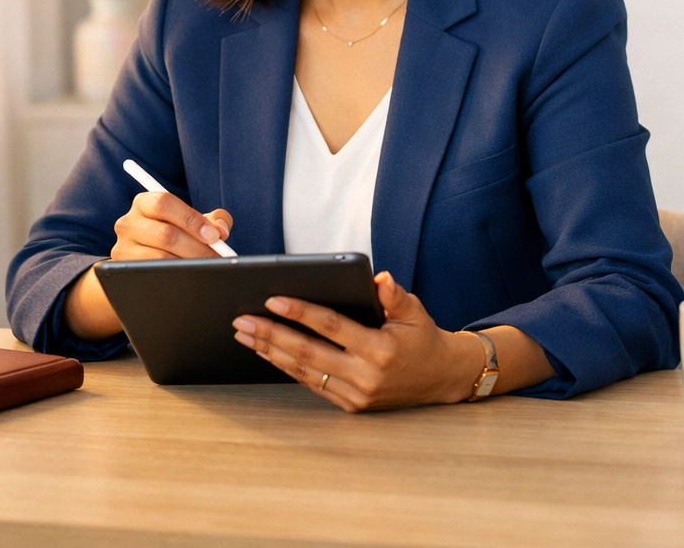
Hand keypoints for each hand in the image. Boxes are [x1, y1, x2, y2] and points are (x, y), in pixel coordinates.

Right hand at [64, 192, 234, 339]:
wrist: (147, 257)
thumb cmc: (177, 232)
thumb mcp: (193, 221)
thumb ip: (214, 219)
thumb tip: (221, 230)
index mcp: (144, 203)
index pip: (164, 203)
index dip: (191, 219)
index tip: (213, 235)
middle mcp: (128, 223)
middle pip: (165, 235)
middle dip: (197, 248)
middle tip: (216, 257)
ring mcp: (122, 248)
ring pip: (160, 259)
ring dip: (189, 264)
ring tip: (206, 267)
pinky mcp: (123, 270)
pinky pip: (153, 276)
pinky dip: (176, 277)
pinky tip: (189, 276)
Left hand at [232, 272, 483, 411]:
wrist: (440, 378)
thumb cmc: (422, 338)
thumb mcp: (415, 312)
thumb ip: (395, 296)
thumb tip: (378, 278)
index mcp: (381, 349)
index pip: (332, 327)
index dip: (301, 313)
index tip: (272, 300)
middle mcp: (366, 375)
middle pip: (308, 352)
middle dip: (271, 335)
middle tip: (243, 320)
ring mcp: (357, 394)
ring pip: (304, 372)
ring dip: (271, 352)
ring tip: (246, 335)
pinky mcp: (351, 406)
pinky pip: (312, 385)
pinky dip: (287, 368)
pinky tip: (268, 353)